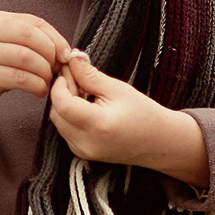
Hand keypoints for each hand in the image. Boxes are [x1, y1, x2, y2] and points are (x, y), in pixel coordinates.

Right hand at [0, 12, 71, 144]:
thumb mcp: (6, 43)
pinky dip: (36, 85)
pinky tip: (39, 90)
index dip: (55, 38)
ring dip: (44, 72)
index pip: (34, 22)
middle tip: (55, 68)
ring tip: (46, 80)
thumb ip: (31, 42)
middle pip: (31, 36)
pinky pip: (19, 78)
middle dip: (50, 54)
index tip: (66, 54)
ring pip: (26, 58)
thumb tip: (65, 51)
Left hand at [48, 52, 209, 185]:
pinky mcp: (82, 154)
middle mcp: (86, 143)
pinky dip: (70, 117)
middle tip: (76, 78)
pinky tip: (86, 108)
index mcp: (98, 125)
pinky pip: (66, 131)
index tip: (67, 72)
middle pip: (56, 114)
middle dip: (61, 93)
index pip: (62, 104)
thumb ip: (90, 76)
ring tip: (84, 93)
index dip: (60, 85)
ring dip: (65, 105)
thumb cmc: (143, 114)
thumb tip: (71, 60)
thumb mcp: (117, 89)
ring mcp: (83, 151)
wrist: (158, 142)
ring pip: (58, 123)